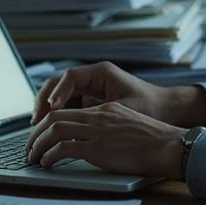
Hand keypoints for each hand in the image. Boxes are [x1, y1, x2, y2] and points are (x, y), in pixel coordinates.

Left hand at [25, 101, 183, 177]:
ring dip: (38, 145)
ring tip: (33, 158)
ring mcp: (97, 131)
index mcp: (105, 110)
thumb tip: (91, 142)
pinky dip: (50, 155)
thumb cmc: (155, 142)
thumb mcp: (128, 126)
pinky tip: (47, 164)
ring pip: (54, 130)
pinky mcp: (99, 148)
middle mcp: (98, 116)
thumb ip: (108, 128)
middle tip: (29, 148)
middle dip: (35, 134)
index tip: (40, 136)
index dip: (47, 123)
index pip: (66, 111)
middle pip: (54, 117)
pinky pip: (64, 148)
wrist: (169, 146)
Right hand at [33, 60, 205, 126]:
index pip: (70, 77)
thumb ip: (98, 114)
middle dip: (45, 101)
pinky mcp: (90, 102)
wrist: (169, 110)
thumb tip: (72, 124)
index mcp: (101, 73)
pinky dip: (57, 116)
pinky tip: (51, 131)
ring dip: (47, 110)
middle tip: (36, 120)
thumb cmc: (151, 107)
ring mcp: (90, 89)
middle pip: (58, 84)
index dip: (57, 92)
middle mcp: (93, 78)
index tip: (52, 108)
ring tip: (38, 127)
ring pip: (60, 95)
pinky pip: (67, 106)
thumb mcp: (124, 110)